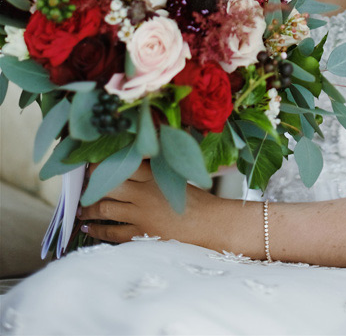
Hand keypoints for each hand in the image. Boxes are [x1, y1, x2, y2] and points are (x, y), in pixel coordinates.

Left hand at [78, 160, 221, 247]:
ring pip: (105, 208)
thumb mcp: (176, 178)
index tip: (92, 165)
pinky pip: (112, 232)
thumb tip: (133, 163)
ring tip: (82, 209)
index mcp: (154, 174)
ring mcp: (141, 214)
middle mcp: (144, 192)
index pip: (123, 164)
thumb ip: (154, 171)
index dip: (104, 164)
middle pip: (108, 184)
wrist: (210, 225)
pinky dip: (97, 230)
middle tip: (83, 185)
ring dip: (89, 208)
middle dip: (92, 185)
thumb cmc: (197, 201)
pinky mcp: (141, 234)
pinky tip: (89, 228)